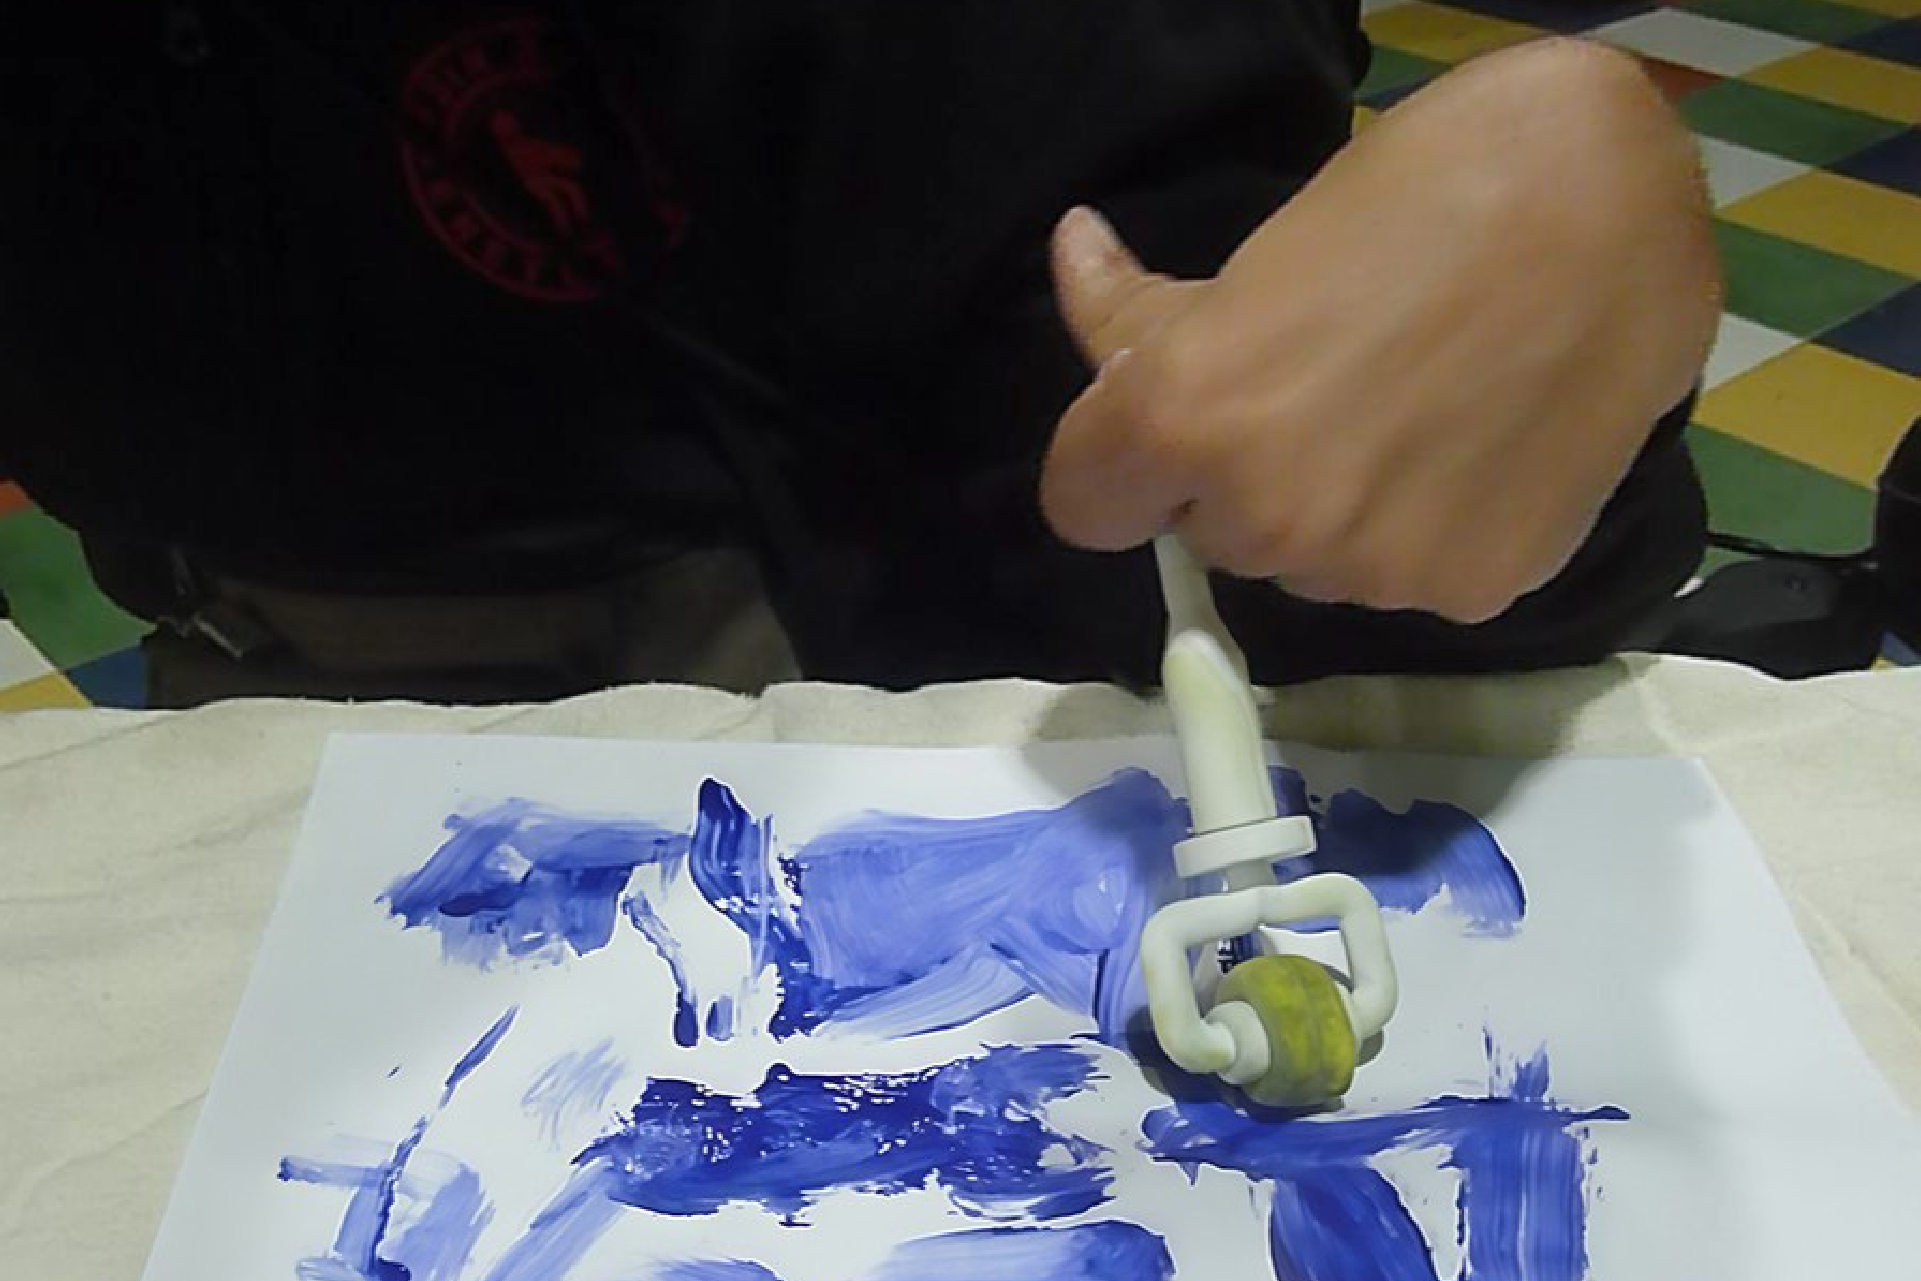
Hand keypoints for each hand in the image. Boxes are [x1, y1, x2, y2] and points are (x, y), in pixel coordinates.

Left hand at [1041, 39, 1716, 623]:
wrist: (1613, 202)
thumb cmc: (1421, 194)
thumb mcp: (1259, 253)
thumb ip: (1142, 312)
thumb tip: (1073, 256)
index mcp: (1187, 424)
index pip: (1084, 506)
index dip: (1115, 469)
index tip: (1160, 438)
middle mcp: (1266, 520)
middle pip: (1211, 536)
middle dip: (1242, 478)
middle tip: (1328, 393)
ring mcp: (1372, 571)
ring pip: (1313, 565)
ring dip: (1339, 514)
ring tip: (1419, 413)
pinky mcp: (1471, 591)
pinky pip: (1410, 576)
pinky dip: (1431, 531)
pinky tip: (1479, 449)